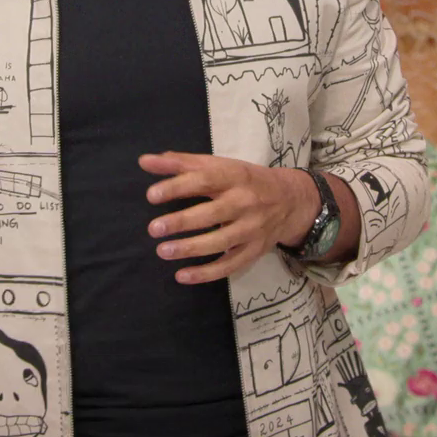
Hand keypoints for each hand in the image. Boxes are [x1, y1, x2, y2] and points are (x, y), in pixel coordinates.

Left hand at [138, 152, 319, 284]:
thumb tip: (145, 161)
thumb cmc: (244, 180)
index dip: (178, 187)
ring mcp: (252, 229)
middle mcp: (245, 202)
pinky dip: (206, 273)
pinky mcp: (254, 251)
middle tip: (154, 229)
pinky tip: (182, 275)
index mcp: (234, 176)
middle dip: (182, 222)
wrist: (291, 200)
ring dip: (191, 249)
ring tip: (163, 251)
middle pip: (213, 213)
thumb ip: (181, 163)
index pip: (205, 179)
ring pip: (221, 242)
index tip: (151, 195)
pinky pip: (230, 265)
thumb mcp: (218, 165)